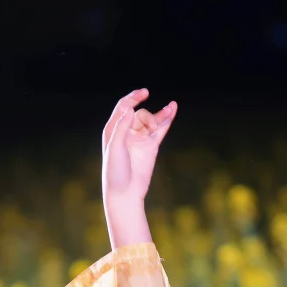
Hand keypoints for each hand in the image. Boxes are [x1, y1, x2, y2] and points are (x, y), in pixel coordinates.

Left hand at [101, 88, 176, 248]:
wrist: (125, 193)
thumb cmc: (115, 172)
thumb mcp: (115, 148)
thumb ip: (122, 127)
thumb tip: (129, 108)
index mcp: (113, 130)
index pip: (124, 107)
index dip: (133, 98)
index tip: (144, 93)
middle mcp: (126, 132)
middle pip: (140, 114)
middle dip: (148, 117)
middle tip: (152, 128)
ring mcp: (140, 139)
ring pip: (151, 120)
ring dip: (160, 115)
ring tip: (171, 108)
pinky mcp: (151, 146)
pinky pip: (160, 129)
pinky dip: (167, 119)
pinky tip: (173, 108)